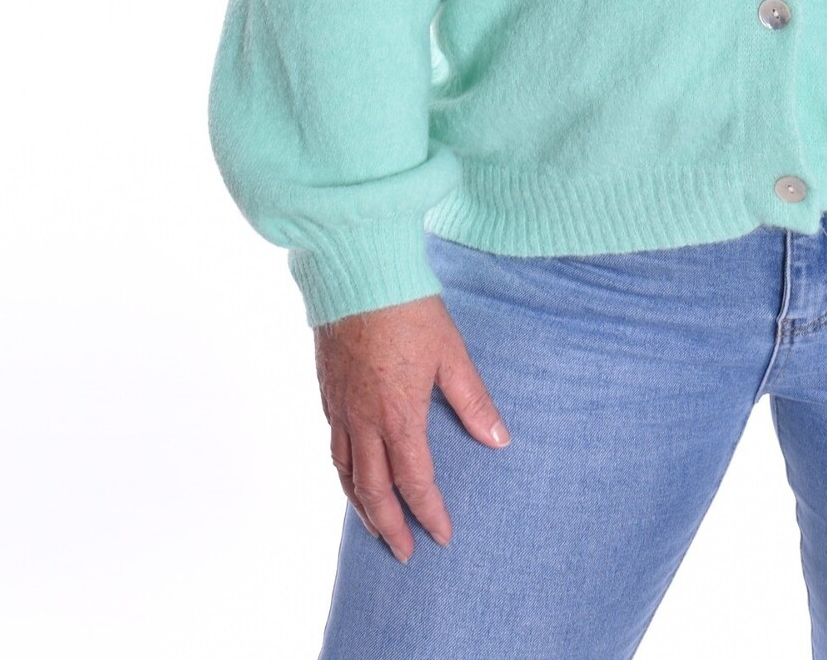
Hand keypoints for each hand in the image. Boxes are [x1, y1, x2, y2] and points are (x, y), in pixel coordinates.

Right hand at [313, 294, 511, 563]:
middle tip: (403, 554)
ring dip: (361, 507)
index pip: (414, 482)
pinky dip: (343, 472)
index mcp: (398, 417)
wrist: (357, 273)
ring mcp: (340, 408)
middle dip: (389, 527)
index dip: (429, 513)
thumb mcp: (451, 353)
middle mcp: (363, 422)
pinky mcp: (327, 391)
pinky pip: (333, 446)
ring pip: (346, 474)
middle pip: (372, 492)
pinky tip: (352, 473)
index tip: (442, 537)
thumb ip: (473, 400)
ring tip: (374, 526)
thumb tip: (499, 440)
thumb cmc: (408, 309)